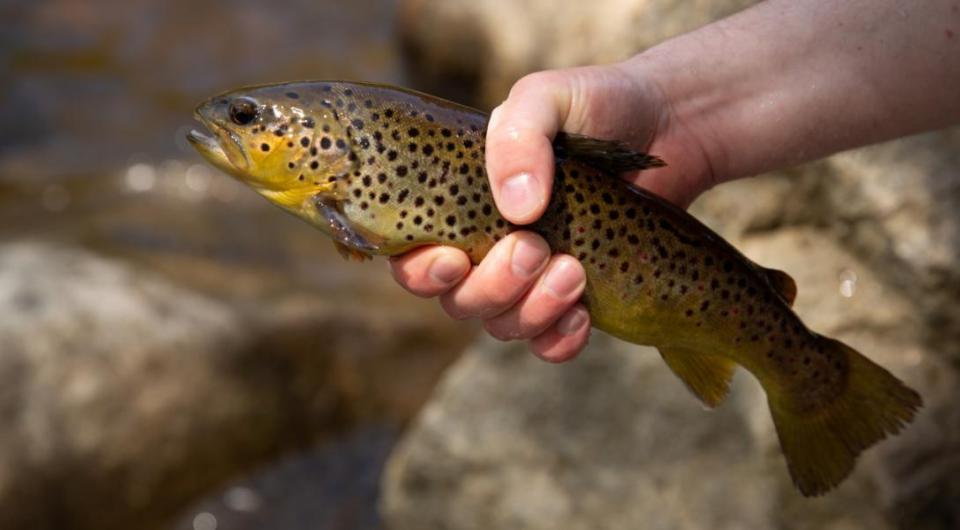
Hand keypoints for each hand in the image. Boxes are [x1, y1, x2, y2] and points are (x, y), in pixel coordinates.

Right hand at [390, 61, 718, 361]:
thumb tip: (517, 210)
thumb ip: (519, 137)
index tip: (455, 258)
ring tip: (574, 270)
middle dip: (492, 286)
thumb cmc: (594, 105)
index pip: (412, 256)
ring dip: (533, 310)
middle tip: (534, 247)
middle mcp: (485, 247)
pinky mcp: (573, 300)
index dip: (421, 272)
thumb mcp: (548, 98)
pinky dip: (560, 339)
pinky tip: (582, 315)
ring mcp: (529, 279)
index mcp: (458, 203)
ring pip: (503, 325)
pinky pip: (548, 344)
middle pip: (459, 301)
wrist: (666, 125)